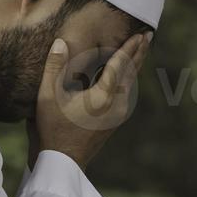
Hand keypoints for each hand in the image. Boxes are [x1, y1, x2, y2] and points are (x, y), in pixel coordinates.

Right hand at [35, 32, 150, 168]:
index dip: (129, 47)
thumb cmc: (53, 129)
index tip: (139, 34)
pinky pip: (126, 94)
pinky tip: (127, 74)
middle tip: (148, 35)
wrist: (63, 161)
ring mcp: (117, 115)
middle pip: (132, 73)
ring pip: (130, 84)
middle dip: (139, 53)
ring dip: (136, 65)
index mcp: (102, 97)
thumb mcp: (47, 97)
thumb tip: (60, 41)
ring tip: (141, 50)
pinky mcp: (115, 121)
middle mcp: (115, 105)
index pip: (120, 65)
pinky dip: (129, 79)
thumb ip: (54, 67)